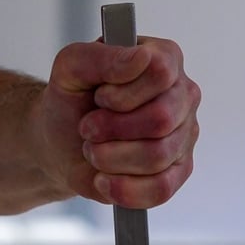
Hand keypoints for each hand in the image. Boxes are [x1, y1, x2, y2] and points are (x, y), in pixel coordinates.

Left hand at [36, 36, 199, 207]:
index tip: (100, 97)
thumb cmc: (71, 100)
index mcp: (165, 59)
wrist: (60, 142)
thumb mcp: (70, 67)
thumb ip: (101, 56)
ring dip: (110, 158)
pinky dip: (122, 188)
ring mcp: (185, 135)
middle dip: (111, 129)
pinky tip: (104, 179)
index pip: (160, 73)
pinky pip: (160, 189)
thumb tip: (141, 58)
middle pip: (161, 119)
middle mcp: (183, 95)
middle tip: (89, 128)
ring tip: (94, 150)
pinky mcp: (178, 172)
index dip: (122, 93)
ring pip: (157, 156)